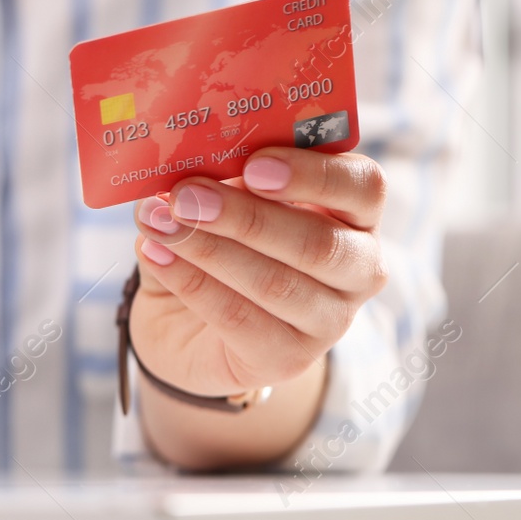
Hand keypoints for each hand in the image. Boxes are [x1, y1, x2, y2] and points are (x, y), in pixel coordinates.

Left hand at [129, 148, 388, 398]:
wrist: (188, 322)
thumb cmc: (220, 239)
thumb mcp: (223, 198)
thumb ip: (217, 178)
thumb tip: (178, 161)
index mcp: (354, 211)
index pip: (364, 187)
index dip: (313, 174)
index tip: (253, 165)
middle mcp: (358, 267)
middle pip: (320, 243)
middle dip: (246, 216)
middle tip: (185, 195)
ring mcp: (330, 320)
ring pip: (276, 283)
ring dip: (209, 248)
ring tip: (159, 223)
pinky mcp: (288, 358)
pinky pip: (239, 318)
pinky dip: (191, 281)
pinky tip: (156, 254)